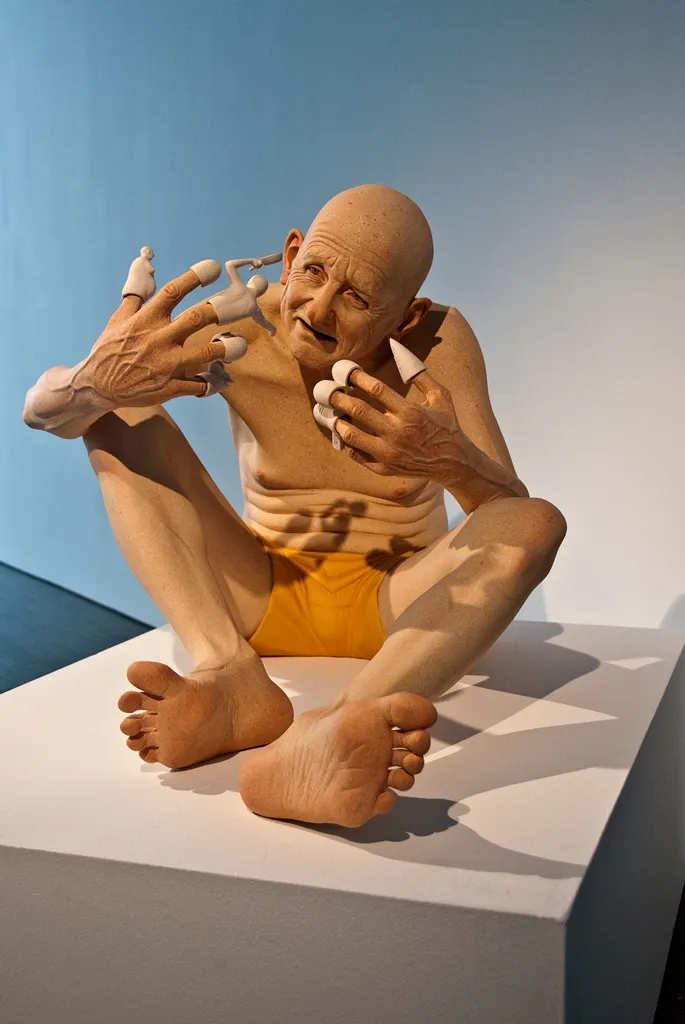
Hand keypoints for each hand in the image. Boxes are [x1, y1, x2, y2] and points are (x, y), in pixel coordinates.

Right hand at [73, 266, 232, 406]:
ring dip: (224, 349)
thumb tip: (144, 266)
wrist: (97, 386)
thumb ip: (136, 295)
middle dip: (218, 311)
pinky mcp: (169, 388)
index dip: (194, 278)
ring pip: (203, 354)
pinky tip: (221, 378)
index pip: (173, 292)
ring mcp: (165, 365)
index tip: (214, 267)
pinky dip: (211, 383)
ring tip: (239, 344)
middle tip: (237, 305)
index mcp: (146, 320)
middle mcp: (158, 339)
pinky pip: (198, 385)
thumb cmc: (109, 349)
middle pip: (195, 319)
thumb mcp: (118, 319)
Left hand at [327, 366, 474, 480]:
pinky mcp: (384, 468)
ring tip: (329, 411)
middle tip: (326, 390)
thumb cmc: (446, 424)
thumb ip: (418, 372)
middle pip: (358, 411)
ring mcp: (389, 453)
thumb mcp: (439, 395)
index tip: (344, 371)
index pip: (376, 390)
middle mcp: (397, 433)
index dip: (356, 377)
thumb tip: (396, 347)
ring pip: (351, 436)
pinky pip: (356, 455)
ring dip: (336, 421)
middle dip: (338, 397)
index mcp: (410, 412)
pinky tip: (341, 431)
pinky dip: (345, 443)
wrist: (453, 463)